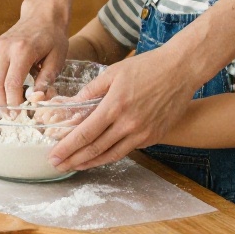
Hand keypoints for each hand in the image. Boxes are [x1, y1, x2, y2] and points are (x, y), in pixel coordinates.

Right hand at [0, 13, 68, 105]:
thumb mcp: (57, 59)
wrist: (41, 17)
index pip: (11, 84)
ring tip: (2, 107)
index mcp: (22, 50)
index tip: (20, 113)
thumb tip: (35, 100)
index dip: (13, 103)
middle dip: (1, 105)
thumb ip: (46, 80)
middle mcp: (2, 49)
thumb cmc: (52, 39)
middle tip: (12, 115)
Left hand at [46, 47, 197, 170]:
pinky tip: (100, 154)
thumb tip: (72, 105)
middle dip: (73, 160)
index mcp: (115, 106)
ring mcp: (143, 133)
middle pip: (95, 149)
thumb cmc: (147, 67)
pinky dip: (111, 154)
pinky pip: (128, 149)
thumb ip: (91, 91)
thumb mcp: (113, 72)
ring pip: (112, 155)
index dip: (67, 148)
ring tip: (75, 165)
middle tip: (58, 165)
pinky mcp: (154, 137)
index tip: (53, 156)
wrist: (181, 70)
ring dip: (91, 163)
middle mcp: (129, 124)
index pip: (85, 134)